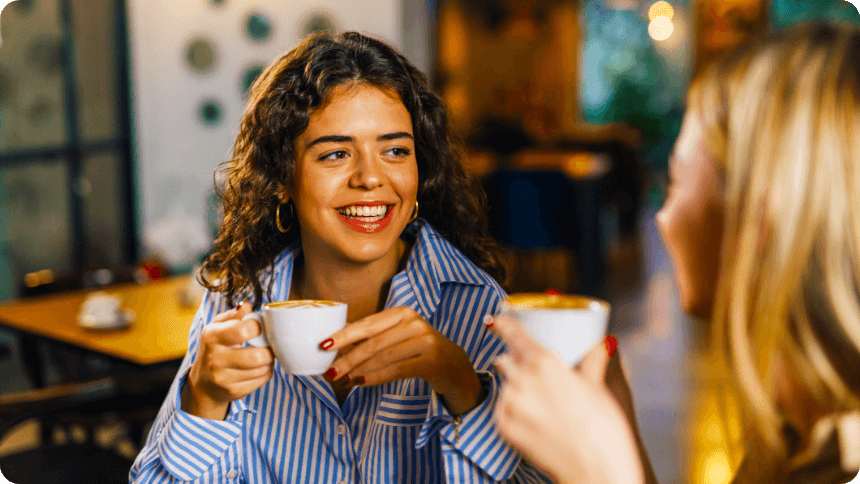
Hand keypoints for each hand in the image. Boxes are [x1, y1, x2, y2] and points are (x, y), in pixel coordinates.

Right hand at [182, 301, 274, 419]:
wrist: (203, 382)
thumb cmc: (215, 347)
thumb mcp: (218, 326)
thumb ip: (235, 314)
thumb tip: (247, 306)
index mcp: (212, 337)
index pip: (245, 330)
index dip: (258, 327)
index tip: (258, 328)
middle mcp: (216, 359)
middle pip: (258, 356)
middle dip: (268, 349)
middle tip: (266, 345)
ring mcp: (224, 378)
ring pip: (263, 369)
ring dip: (269, 361)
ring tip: (262, 356)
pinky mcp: (234, 392)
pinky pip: (263, 380)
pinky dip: (266, 372)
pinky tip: (258, 368)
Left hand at [322, 306, 483, 415]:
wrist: (453, 365)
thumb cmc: (418, 350)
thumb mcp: (397, 336)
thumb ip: (372, 336)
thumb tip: (335, 342)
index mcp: (402, 313)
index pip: (368, 323)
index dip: (345, 334)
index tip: (324, 345)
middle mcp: (415, 323)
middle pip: (374, 341)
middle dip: (348, 357)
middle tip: (329, 371)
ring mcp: (426, 341)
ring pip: (384, 356)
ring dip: (359, 370)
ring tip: (343, 379)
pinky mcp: (432, 360)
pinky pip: (397, 370)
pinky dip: (377, 377)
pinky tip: (361, 382)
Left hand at [490, 314, 644, 483]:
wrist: (596, 470)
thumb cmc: (603, 428)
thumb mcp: (599, 386)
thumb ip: (594, 359)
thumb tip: (604, 341)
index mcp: (543, 363)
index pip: (513, 334)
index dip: (503, 324)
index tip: (496, 319)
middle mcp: (521, 381)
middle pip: (506, 360)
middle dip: (514, 360)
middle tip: (531, 369)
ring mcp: (510, 405)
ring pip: (506, 386)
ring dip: (517, 387)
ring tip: (542, 402)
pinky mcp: (504, 427)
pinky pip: (503, 409)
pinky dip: (514, 409)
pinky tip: (535, 418)